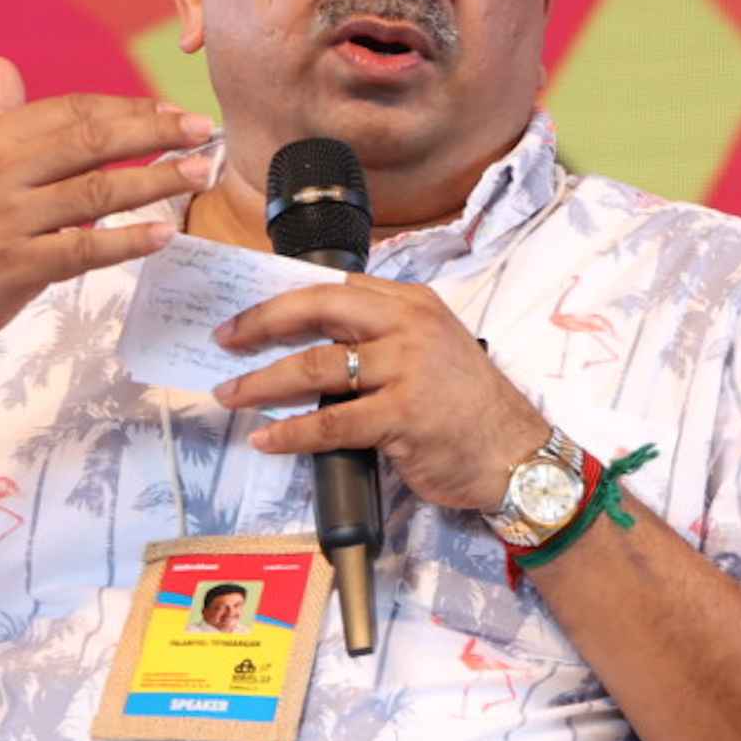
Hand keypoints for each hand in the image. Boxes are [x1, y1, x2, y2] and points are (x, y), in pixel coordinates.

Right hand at [0, 58, 216, 352]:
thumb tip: (5, 68)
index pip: (72, 113)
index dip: (128, 110)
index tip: (171, 113)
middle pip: (92, 143)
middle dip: (154, 134)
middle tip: (203, 132)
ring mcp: (9, 223)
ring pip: (96, 194)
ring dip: (156, 182)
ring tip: (199, 173)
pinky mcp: (17, 270)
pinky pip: (84, 252)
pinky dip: (126, 243)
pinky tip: (163, 234)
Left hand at [212, 278, 548, 511]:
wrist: (514, 454)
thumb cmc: (466, 408)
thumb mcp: (429, 351)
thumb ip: (379, 340)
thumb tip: (310, 345)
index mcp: (411, 303)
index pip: (335, 286)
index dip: (284, 298)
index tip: (248, 313)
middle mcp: (408, 325)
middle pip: (318, 309)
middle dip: (262, 323)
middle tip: (225, 340)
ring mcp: (407, 368)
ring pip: (316, 366)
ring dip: (264, 382)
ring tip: (231, 394)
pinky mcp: (402, 415)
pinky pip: (331, 421)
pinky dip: (292, 432)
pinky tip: (267, 438)